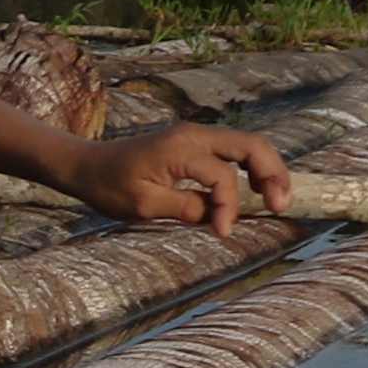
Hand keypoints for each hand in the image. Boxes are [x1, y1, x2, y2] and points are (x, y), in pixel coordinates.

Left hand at [69, 121, 292, 229]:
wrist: (87, 166)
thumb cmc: (109, 185)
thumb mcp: (143, 204)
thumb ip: (184, 207)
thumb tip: (217, 215)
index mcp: (181, 148)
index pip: (222, 175)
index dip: (228, 206)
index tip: (222, 233)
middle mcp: (194, 134)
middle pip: (252, 145)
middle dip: (273, 174)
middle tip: (280, 206)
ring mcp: (196, 135)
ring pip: (248, 145)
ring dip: (267, 170)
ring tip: (277, 199)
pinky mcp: (194, 143)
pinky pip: (233, 152)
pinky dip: (251, 168)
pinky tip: (255, 190)